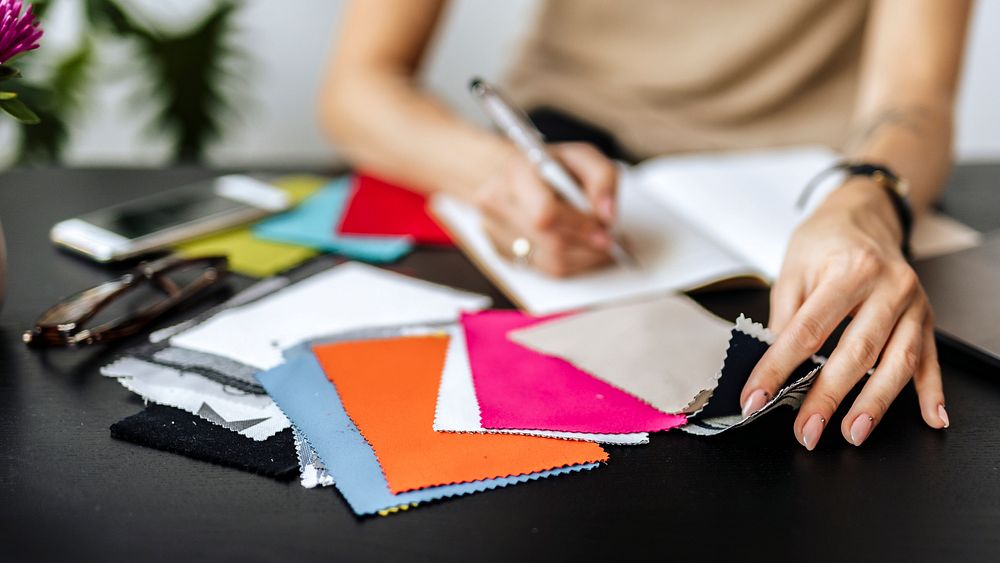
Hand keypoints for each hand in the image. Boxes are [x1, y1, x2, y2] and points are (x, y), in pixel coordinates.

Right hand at [475, 142, 616, 276]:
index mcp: (517, 173)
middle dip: (590, 246)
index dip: (580, 227)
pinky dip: (571, 264)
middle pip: (551, 242)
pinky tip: (582, 251)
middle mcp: (498, 202)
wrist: (509, 174)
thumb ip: (602, 178)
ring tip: (602, 246)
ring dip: (585, 259)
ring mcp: (494, 231)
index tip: (606, 232)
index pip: (546, 213)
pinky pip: (545, 270)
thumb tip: (608, 215)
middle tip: (613, 241)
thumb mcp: (581, 156)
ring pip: (551, 262)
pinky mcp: (501, 253)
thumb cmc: (548, 166)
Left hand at [739, 179, 948, 449]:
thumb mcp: (792, 268)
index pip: (807, 330)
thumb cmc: (825, 242)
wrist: (865, 214)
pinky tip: (931, 418)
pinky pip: (931, 359)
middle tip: (806, 431)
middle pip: (856, 351)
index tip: (756, 398)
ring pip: (898, 361)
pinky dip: (932, 392)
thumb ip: (784, 317)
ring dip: (875, 403)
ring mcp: (913, 304)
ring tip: (853, 433)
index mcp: (848, 270)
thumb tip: (770, 366)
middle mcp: (888, 286)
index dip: (778, 368)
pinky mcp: (927, 318)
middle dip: (829, 397)